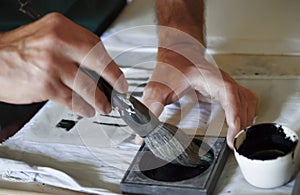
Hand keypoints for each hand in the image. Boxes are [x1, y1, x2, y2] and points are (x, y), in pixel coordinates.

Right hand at [0, 13, 126, 116]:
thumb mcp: (48, 36)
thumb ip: (73, 47)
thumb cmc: (19, 50)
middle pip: (98, 63)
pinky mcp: (46, 86)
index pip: (97, 46)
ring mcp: (53, 65)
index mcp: (62, 28)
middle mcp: (59, 43)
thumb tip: (97, 65)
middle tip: (119, 92)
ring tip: (104, 106)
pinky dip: (84, 108)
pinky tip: (87, 110)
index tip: (118, 76)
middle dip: (114, 81)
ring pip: (88, 86)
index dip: (111, 65)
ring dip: (100, 101)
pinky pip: (73, 100)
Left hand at [143, 43, 257, 148]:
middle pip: (244, 101)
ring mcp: (227, 84)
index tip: (234, 133)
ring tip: (238, 139)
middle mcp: (222, 80)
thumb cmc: (172, 66)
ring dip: (246, 121)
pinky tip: (238, 126)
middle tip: (234, 144)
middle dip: (242, 124)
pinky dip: (245, 115)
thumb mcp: (158, 87)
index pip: (229, 94)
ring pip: (248, 102)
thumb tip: (143, 133)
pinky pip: (245, 102)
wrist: (178, 52)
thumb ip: (151, 109)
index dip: (234, 114)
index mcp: (209, 78)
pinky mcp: (227, 89)